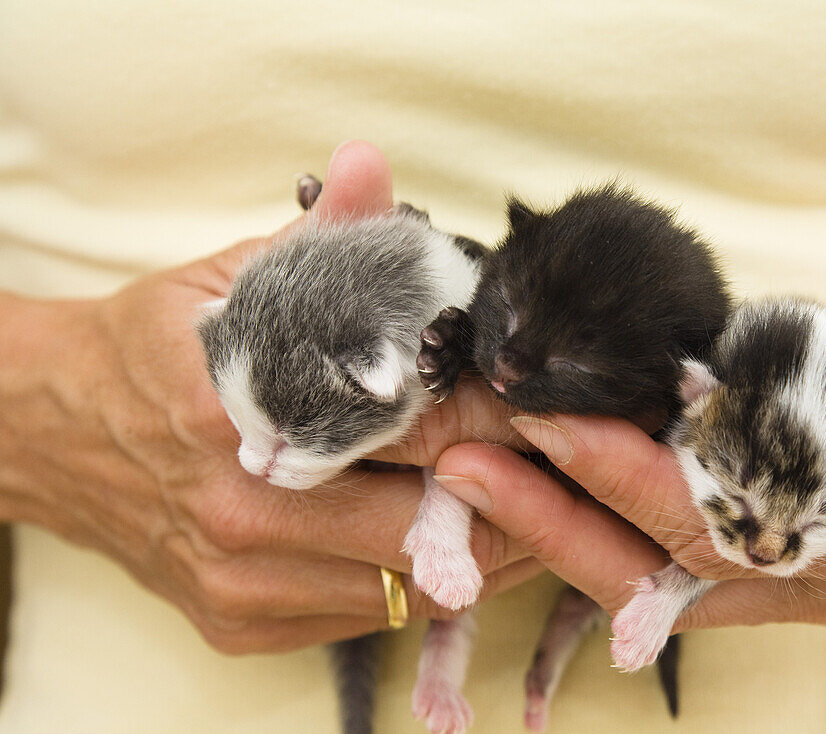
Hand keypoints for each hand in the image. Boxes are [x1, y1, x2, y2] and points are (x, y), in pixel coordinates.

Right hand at [0, 141, 536, 653]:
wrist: (54, 434)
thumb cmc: (155, 350)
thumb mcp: (227, 276)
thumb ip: (317, 238)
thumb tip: (372, 163)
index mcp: (247, 410)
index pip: (422, 422)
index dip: (505, 416)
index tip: (556, 405)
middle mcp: (246, 510)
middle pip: (433, 519)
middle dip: (521, 495)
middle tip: (577, 466)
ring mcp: (243, 579)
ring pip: (414, 584)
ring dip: (492, 551)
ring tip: (545, 508)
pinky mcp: (242, 621)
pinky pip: (372, 616)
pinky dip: (431, 583)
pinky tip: (466, 544)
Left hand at [429, 247, 825, 630]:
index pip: (719, 528)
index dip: (629, 482)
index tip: (550, 426)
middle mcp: (803, 566)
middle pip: (658, 555)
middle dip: (557, 514)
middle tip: (467, 465)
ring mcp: (768, 546)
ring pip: (639, 551)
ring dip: (552, 511)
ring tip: (471, 464)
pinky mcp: (744, 511)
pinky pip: (650, 522)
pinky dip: (585, 496)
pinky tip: (526, 462)